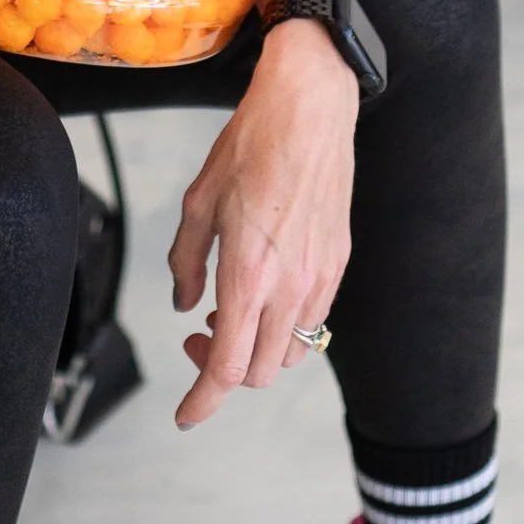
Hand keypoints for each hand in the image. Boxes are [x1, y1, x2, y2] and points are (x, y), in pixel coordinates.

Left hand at [168, 21, 355, 428]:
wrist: (310, 108)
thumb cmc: (250, 146)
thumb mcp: (197, 203)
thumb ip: (187, 264)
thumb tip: (189, 307)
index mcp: (249, 274)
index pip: (229, 369)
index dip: (203, 401)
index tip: (185, 415)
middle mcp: (291, 286)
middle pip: (261, 373)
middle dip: (224, 371)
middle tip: (199, 336)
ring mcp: (321, 277)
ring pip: (292, 354)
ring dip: (257, 351)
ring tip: (231, 312)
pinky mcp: (338, 263)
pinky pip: (314, 321)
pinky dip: (284, 327)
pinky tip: (264, 293)